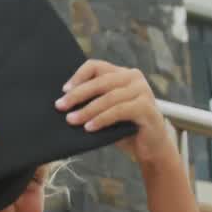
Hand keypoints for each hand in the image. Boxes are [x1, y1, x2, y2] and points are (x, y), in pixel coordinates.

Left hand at [56, 59, 175, 166]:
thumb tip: (65, 102)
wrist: (150, 146)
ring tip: (72, 120)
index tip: (64, 90)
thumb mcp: (105, 111)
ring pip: (109, 97)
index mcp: (122, 74)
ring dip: (87, 109)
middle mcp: (134, 78)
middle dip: (78, 94)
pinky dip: (102, 119)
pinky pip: (119, 111)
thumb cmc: (124, 127)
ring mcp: (142, 91)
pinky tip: (89, 128)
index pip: (96, 66)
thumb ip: (92, 101)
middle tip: (60, 106)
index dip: (78, 76)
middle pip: (100, 81)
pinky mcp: (146, 107)